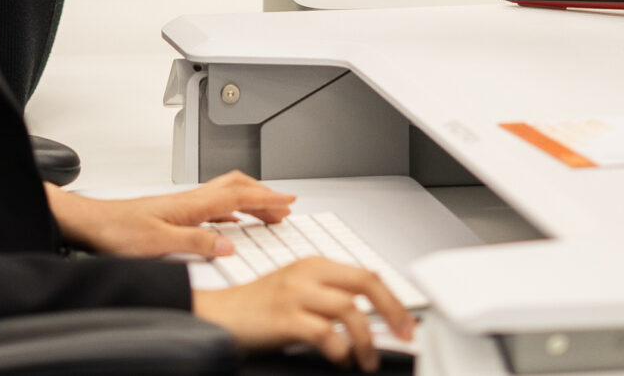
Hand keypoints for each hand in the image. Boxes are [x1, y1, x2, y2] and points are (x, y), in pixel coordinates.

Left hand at [48, 172, 293, 257]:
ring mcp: (181, 205)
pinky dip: (231, 209)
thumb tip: (228, 245)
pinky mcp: (173, 213)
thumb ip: (196, 243)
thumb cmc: (118, 231)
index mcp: (190, 206)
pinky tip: (231, 222)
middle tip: (285, 206)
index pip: (237, 195)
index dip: (265, 197)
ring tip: (267, 210)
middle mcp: (188, 201)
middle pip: (234, 188)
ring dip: (249, 199)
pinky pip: (212, 205)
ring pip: (224, 194)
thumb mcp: (159, 244)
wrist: (91, 224)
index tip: (288, 200)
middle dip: (263, 195)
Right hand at [191, 256, 413, 365]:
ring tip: (366, 360)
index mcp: (313, 264)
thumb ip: (329, 297)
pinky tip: (339, 359)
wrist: (217, 315)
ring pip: (349, 308)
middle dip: (393, 311)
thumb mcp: (296, 291)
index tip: (406, 323)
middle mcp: (307, 273)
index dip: (392, 300)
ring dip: (366, 339)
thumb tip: (369, 318)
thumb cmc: (256, 309)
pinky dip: (339, 349)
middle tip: (404, 335)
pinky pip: (324, 333)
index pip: (366, 274)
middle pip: (365, 282)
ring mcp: (295, 293)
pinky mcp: (284, 317)